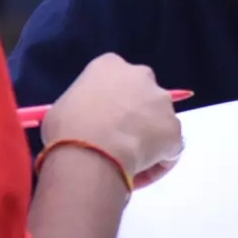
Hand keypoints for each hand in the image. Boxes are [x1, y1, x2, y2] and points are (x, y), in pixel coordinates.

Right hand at [41, 53, 183, 186]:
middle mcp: (141, 75)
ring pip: (158, 121)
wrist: (90, 151)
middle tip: (118, 139)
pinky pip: (168, 148)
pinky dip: (158, 161)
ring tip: (127, 160)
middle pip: (143, 95)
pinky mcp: (173, 128)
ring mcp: (162, 101)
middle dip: (136, 115)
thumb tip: (87, 122)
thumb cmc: (67, 127)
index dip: (111, 102)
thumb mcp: (63, 106)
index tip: (102, 122)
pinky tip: (138, 172)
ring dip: (147, 137)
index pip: (116, 79)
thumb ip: (82, 107)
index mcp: (110, 65)